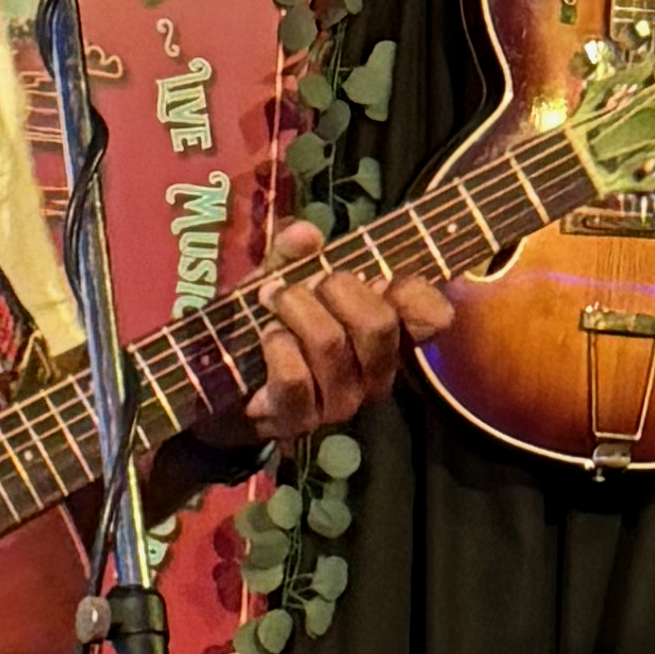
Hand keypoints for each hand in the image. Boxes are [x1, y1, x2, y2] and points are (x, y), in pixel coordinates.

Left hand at [201, 221, 450, 450]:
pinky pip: (296, 378)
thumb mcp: (278, 279)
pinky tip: (267, 338)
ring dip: (294, 310)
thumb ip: (292, 254)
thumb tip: (307, 234)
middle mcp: (373, 372)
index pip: (430, 318)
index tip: (384, 276)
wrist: (224, 385)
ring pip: (331, 343)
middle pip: (378, 324)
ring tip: (272, 305)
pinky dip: (277, 347)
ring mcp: (340, 401)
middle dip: (335, 289)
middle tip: (302, 284)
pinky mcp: (301, 419)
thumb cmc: (266, 324)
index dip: (419, 292)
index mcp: (383, 334)